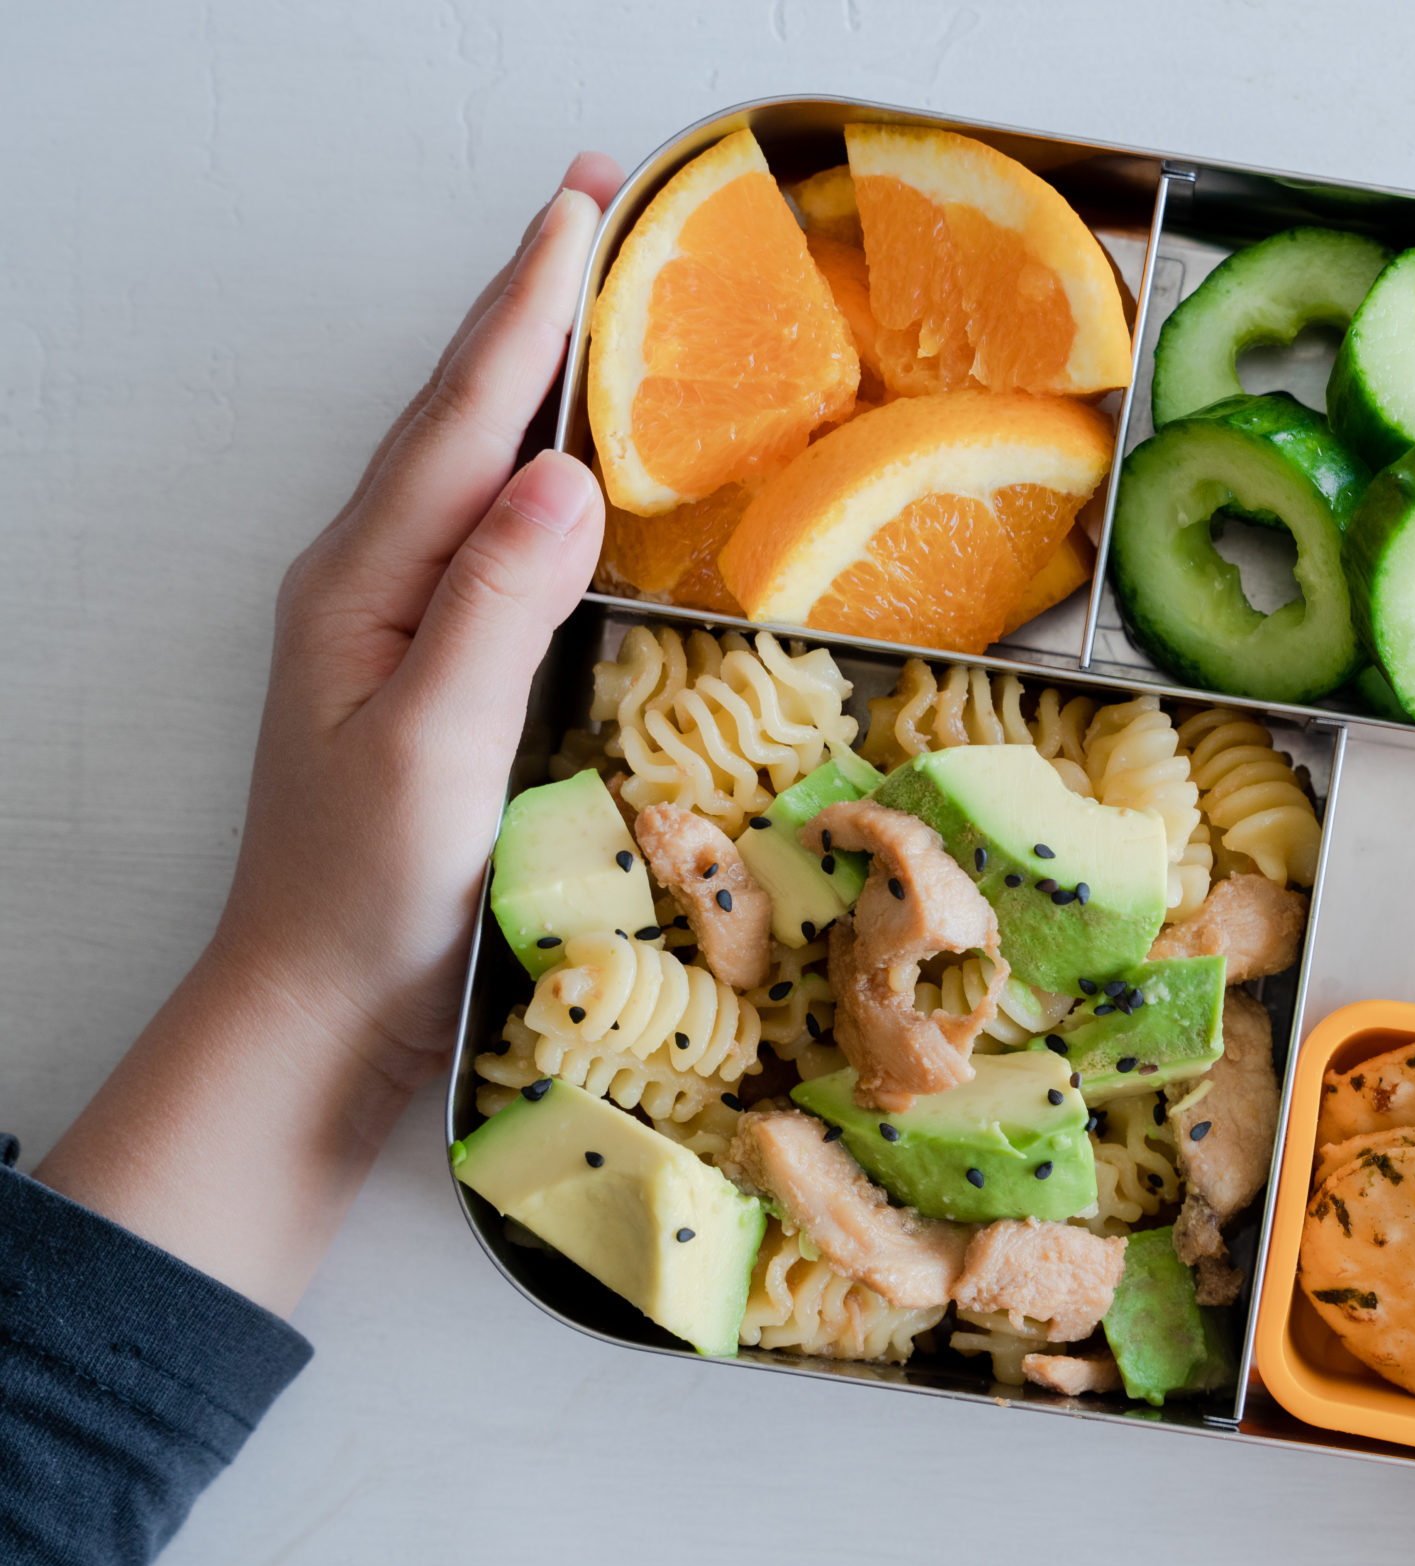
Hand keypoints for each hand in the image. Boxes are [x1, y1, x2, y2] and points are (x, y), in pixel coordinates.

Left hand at [223, 154, 619, 1090]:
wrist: (318, 1009)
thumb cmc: (367, 894)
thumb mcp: (430, 748)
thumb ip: (490, 609)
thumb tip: (564, 474)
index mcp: (364, 581)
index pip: (462, 420)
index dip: (526, 312)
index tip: (582, 211)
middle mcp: (374, 582)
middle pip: (459, 415)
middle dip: (527, 308)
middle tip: (594, 206)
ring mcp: (401, 627)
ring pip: (475, 469)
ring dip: (535, 376)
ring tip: (597, 305)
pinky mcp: (439, 676)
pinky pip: (498, 540)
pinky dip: (544, 474)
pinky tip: (582, 474)